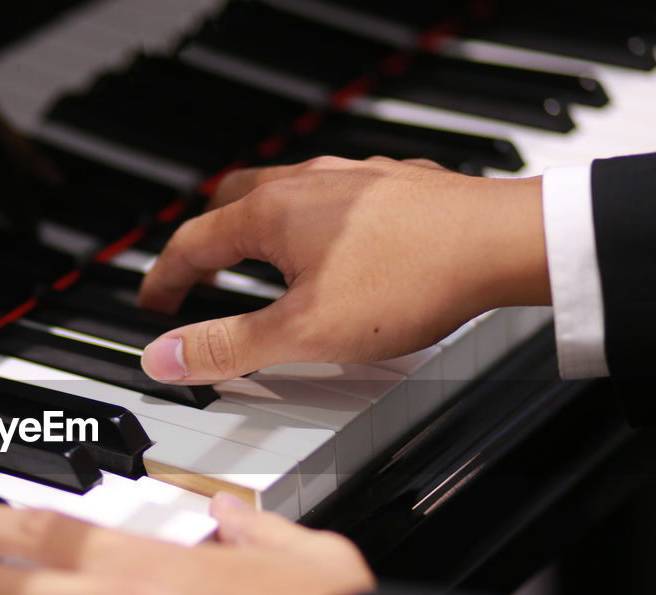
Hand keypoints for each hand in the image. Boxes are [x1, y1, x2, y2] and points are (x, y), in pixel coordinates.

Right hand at [138, 156, 549, 383]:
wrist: (502, 244)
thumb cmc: (409, 281)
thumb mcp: (302, 332)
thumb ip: (227, 346)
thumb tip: (163, 356)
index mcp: (271, 213)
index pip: (193, 242)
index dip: (164, 278)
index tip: (153, 303)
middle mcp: (307, 182)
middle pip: (232, 202)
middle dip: (206, 240)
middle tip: (196, 273)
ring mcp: (354, 177)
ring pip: (285, 193)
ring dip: (258, 226)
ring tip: (259, 260)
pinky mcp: (395, 185)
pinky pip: (334, 196)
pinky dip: (312, 222)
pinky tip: (335, 248)